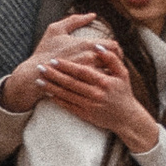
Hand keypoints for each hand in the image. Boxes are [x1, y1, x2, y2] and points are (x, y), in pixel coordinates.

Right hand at [0, 12, 117, 114]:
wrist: (35, 73)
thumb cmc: (45, 51)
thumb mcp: (56, 29)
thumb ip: (75, 20)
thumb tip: (92, 15)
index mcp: (86, 44)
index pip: (113, 46)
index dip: (116, 50)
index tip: (113, 54)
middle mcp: (90, 58)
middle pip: (115, 60)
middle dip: (117, 62)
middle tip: (114, 65)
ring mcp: (88, 73)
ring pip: (110, 74)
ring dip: (112, 74)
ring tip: (110, 74)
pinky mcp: (84, 86)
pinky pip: (100, 85)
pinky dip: (103, 83)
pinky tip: (100, 84)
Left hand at [41, 38, 157, 148]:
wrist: (126, 118)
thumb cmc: (123, 92)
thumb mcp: (123, 74)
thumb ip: (111, 59)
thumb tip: (98, 47)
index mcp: (104, 82)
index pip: (82, 72)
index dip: (67, 66)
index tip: (54, 60)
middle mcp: (96, 94)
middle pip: (71, 83)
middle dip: (54, 75)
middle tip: (40, 67)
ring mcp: (89, 105)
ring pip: (67, 95)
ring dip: (52, 87)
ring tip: (39, 80)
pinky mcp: (85, 115)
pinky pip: (69, 106)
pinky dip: (57, 100)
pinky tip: (48, 94)